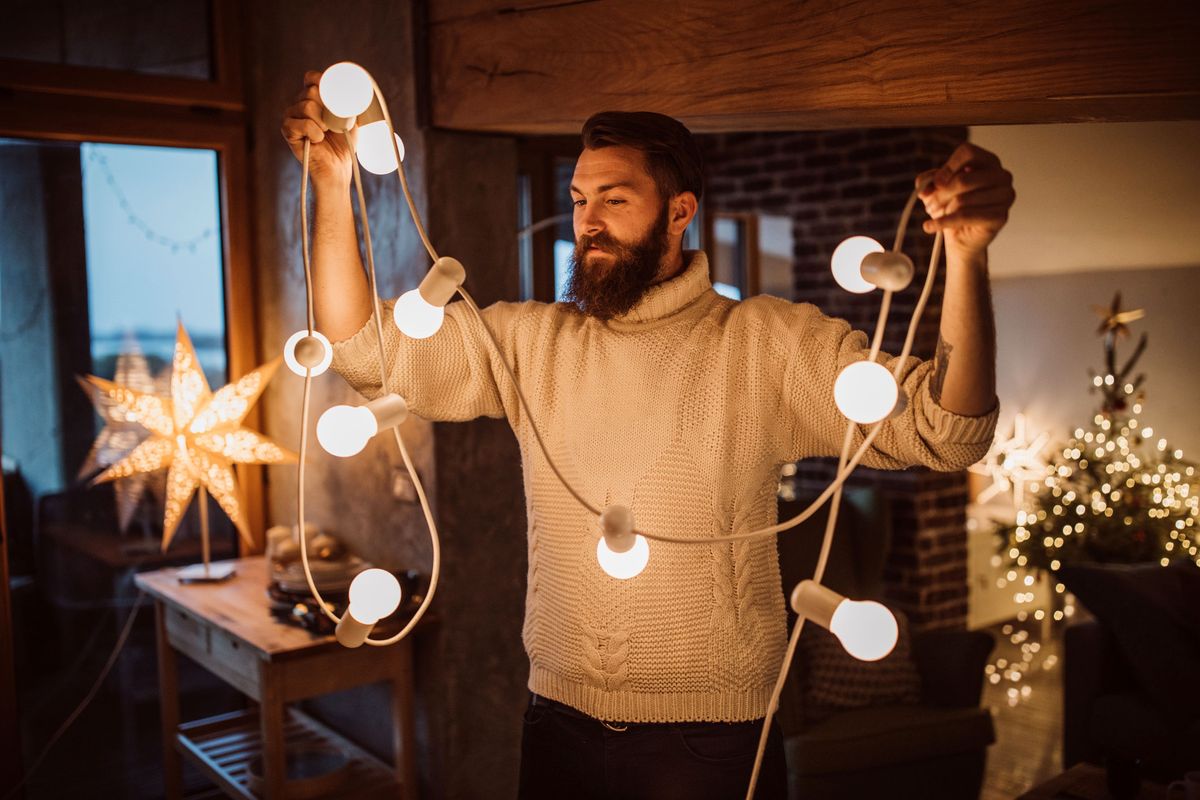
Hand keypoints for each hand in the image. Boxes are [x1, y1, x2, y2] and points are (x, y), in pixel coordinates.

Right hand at [280, 70, 356, 187]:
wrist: (338, 167)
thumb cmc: (344, 143)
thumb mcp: (353, 120)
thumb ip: (352, 104)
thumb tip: (361, 92)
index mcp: (313, 97)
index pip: (311, 77)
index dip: (320, 80)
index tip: (334, 92)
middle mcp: (300, 104)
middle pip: (310, 91)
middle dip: (327, 106)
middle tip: (333, 122)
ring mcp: (291, 116)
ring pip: (306, 106)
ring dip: (322, 121)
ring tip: (326, 132)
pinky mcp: (287, 130)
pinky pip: (300, 124)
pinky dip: (313, 132)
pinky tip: (317, 139)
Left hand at [916, 142, 1014, 262]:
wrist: (962, 236)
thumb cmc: (953, 206)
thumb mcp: (937, 188)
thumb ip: (928, 181)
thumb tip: (924, 187)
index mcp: (988, 161)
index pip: (968, 152)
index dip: (948, 167)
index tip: (936, 183)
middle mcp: (1002, 175)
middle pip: (963, 179)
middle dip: (940, 195)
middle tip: (929, 205)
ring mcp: (1005, 196)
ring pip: (962, 200)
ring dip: (943, 210)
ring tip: (937, 215)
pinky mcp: (1000, 217)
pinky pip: (964, 217)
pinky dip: (942, 223)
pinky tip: (929, 227)